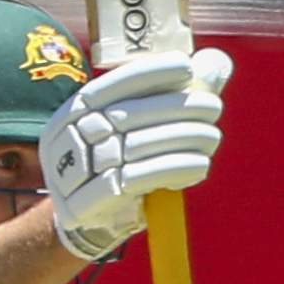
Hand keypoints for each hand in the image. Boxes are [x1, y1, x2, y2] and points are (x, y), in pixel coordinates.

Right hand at [44, 47, 232, 260]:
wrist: (90, 220)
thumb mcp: (134, 128)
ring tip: (212, 137)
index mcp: (74, 111)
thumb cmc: (119, 163)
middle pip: (129, 115)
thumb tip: (216, 62)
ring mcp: (72, 172)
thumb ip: (173, 96)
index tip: (187, 67)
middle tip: (214, 107)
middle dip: (179, 107)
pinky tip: (200, 165)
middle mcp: (67, 138)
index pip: (110, 86)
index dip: (149, 74)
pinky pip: (138, 181)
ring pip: (137, 148)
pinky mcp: (86, 204)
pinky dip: (174, 169)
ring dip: (184, 139)